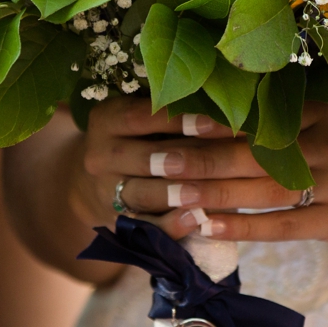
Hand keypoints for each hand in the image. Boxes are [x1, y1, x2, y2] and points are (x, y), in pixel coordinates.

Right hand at [77, 97, 267, 237]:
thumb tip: (227, 102)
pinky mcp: (119, 219)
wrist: (104, 178)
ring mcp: (107, 191)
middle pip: (144, 158)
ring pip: (142, 193)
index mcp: (107, 120)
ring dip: (177, 192)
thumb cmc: (144, 136)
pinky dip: (173, 223)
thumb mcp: (146, 116)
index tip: (217, 121)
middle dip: (188, 158)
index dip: (179, 120)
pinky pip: (146, 225)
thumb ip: (175, 110)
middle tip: (226, 158)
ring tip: (211, 191)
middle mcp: (100, 155)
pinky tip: (198, 218)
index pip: (140, 117)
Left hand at [104, 102, 327, 245]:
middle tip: (153, 159)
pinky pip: (280, 225)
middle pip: (249, 152)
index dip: (210, 119)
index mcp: (319, 113)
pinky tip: (207, 226)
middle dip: (198, 157)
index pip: (254, 115)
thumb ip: (288, 116)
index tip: (167, 119)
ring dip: (211, 192)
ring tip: (168, 196)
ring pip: (259, 189)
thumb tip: (222, 111)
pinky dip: (241, 225)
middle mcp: (323, 145)